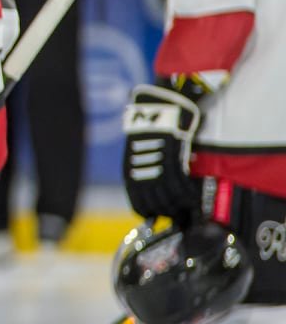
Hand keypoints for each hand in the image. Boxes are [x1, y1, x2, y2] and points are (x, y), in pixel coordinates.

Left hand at [123, 84, 200, 220]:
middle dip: (167, 212)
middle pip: (155, 204)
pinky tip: (193, 198)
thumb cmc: (150, 128)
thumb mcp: (139, 151)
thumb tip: (152, 187)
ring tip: (187, 209)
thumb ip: (144, 168)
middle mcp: (141, 172)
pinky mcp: (172, 160)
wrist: (159, 107)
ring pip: (168, 198)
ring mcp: (156, 167)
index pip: (138, 203)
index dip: (151, 213)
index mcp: (130, 171)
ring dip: (178, 206)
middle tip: (179, 215)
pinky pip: (181, 186)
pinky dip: (188, 195)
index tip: (161, 216)